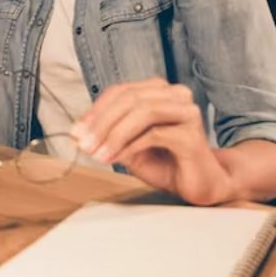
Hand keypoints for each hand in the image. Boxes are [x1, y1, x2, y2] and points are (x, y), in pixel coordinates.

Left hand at [71, 78, 236, 205]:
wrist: (198, 185)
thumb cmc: (164, 163)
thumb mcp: (128, 147)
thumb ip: (108, 136)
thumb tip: (79, 134)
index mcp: (158, 91)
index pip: (120, 92)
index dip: (96, 110)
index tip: (76, 132)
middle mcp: (175, 95)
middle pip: (130, 98)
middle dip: (102, 123)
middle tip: (84, 144)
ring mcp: (186, 112)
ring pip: (142, 112)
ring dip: (114, 134)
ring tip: (98, 155)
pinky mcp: (192, 134)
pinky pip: (154, 134)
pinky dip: (130, 146)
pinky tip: (117, 159)